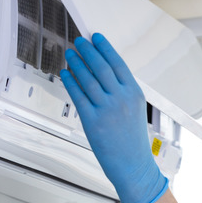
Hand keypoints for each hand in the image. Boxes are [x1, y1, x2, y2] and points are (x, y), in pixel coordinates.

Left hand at [61, 33, 166, 202]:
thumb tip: (101, 70)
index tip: (96, 37)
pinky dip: (70, 82)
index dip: (105, 48)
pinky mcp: (92, 121)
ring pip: (88, 79)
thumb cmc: (133, 139)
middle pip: (101, 67)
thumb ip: (121, 90)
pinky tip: (66, 74)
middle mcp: (121, 99)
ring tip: (71, 54)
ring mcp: (106, 110)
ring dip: (77, 63)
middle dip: (88, 51)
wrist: (133, 165)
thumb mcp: (135, 109)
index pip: (118, 63)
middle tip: (79, 41)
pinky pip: (78, 96)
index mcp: (134, 93)